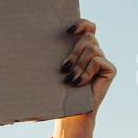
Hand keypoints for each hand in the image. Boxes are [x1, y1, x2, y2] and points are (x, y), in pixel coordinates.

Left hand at [51, 18, 114, 137]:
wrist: (71, 113)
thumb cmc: (59, 93)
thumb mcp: (54, 72)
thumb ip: (52, 56)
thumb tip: (27, 43)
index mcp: (81, 49)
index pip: (88, 27)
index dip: (81, 24)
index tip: (67, 31)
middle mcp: (94, 52)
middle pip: (88, 37)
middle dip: (74, 52)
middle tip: (64, 68)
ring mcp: (103, 60)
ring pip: (92, 49)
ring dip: (79, 64)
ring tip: (70, 79)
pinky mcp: (110, 69)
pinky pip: (98, 61)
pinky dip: (87, 71)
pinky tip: (80, 83)